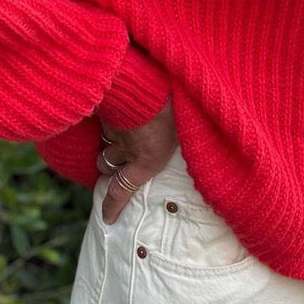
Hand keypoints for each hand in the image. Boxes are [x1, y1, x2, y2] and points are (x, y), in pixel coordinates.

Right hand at [96, 96, 177, 224]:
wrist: (143, 85)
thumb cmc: (170, 109)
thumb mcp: (183, 129)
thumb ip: (182, 139)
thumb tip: (202, 139)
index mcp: (146, 160)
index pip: (122, 190)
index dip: (112, 206)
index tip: (107, 218)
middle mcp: (126, 150)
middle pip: (107, 167)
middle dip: (108, 170)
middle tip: (112, 169)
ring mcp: (113, 132)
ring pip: (102, 147)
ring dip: (105, 149)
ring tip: (112, 146)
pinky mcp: (106, 113)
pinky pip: (102, 125)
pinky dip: (106, 125)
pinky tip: (113, 116)